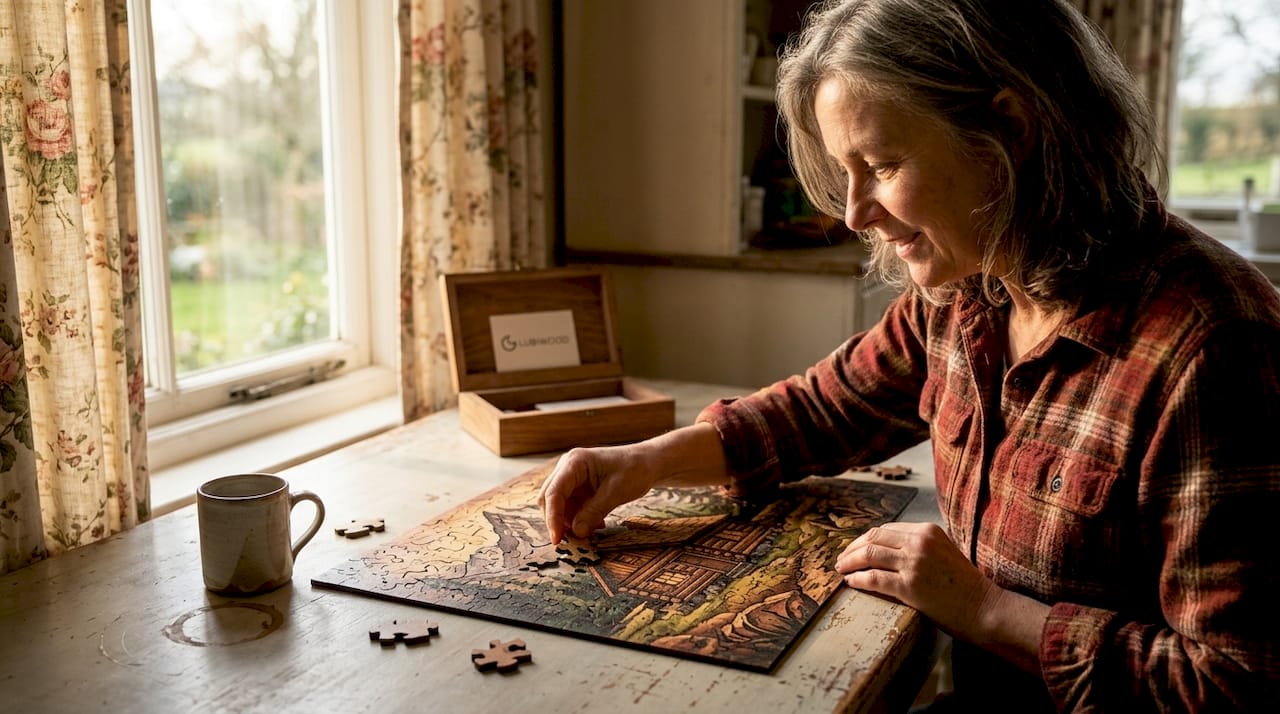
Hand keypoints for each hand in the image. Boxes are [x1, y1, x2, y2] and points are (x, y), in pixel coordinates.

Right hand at [538, 444, 659, 543]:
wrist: (648, 463)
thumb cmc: (635, 469)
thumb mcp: (616, 492)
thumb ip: (594, 512)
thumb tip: (576, 532)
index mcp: (574, 462)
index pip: (554, 492)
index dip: (553, 518)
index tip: (557, 540)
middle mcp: (568, 468)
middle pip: (549, 498)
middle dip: (559, 521)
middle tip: (572, 540)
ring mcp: (572, 477)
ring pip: (559, 505)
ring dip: (570, 521)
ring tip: (592, 530)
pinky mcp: (578, 486)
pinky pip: (570, 506)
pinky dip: (579, 518)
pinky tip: (596, 524)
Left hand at [835, 522, 995, 638]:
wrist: (985, 609)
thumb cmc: (964, 586)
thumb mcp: (943, 553)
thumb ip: (918, 547)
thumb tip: (885, 550)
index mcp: (927, 530)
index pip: (885, 529)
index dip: (864, 539)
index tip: (854, 549)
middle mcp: (919, 541)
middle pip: (873, 538)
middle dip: (852, 548)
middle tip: (841, 560)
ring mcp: (914, 563)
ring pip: (869, 554)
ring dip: (849, 562)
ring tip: (841, 570)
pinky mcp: (910, 586)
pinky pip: (874, 578)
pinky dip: (858, 579)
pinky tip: (851, 583)